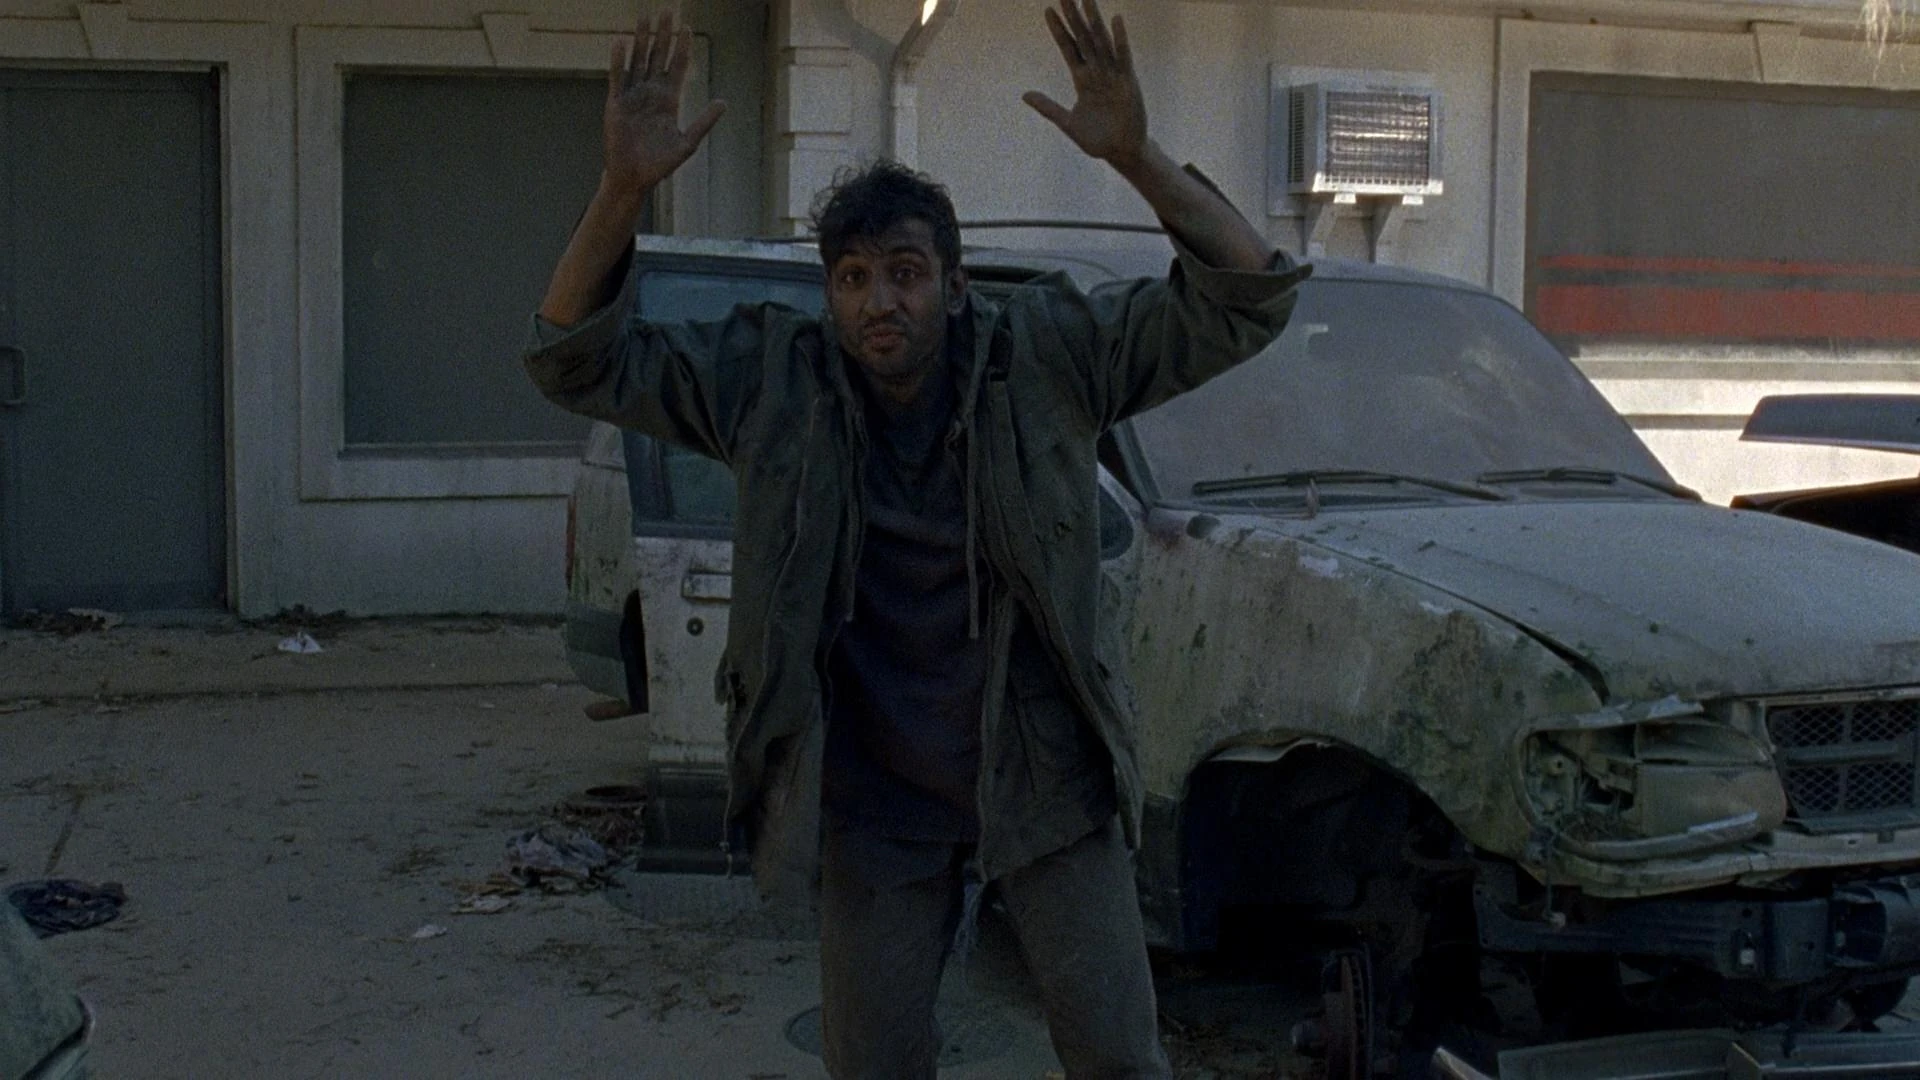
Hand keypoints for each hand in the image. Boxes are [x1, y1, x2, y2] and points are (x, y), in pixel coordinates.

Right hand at [602, 9, 725, 195]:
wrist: (634, 178)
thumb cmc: (660, 164)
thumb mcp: (687, 143)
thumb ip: (704, 122)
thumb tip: (723, 102)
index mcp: (668, 100)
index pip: (676, 67)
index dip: (681, 47)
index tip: (686, 27)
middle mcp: (650, 93)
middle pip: (658, 57)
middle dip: (663, 34)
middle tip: (666, 11)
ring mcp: (633, 96)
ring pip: (638, 61)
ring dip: (641, 39)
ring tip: (644, 18)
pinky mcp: (616, 104)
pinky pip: (618, 77)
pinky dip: (619, 60)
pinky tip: (621, 41)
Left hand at [1022, 0, 1146, 167]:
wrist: (1121, 153)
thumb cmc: (1097, 139)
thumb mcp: (1067, 123)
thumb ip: (1048, 107)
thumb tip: (1025, 94)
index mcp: (1082, 80)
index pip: (1068, 48)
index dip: (1059, 30)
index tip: (1048, 11)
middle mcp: (1097, 72)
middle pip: (1083, 38)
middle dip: (1074, 16)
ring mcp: (1113, 75)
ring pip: (1101, 42)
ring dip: (1094, 20)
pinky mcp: (1128, 83)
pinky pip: (1123, 57)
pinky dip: (1120, 39)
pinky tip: (1115, 20)